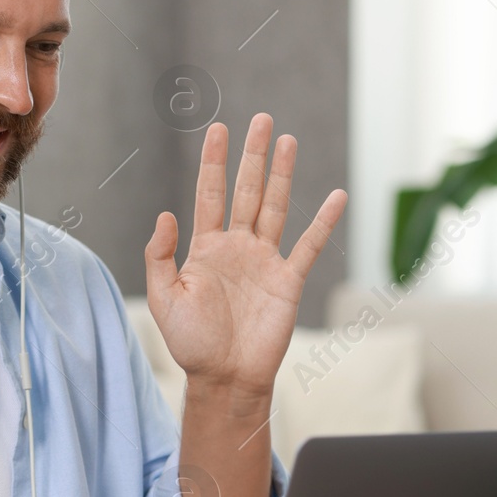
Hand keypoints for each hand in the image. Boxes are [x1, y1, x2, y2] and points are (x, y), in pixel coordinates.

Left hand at [144, 114, 346, 397]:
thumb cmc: (191, 342)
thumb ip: (159, 255)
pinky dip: (324, 222)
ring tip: (288, 140)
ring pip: (276, 207)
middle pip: (247, 190)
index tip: (217, 128)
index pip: (210, 193)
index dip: (213, 161)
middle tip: (261, 119)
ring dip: (283, 174)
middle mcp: (237, 247)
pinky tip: (337, 196)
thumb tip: (165, 214)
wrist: (224, 377)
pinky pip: (309, 245)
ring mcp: (265, 260)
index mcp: (205, 247)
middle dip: (253, 155)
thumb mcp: (164, 297)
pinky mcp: (288, 280)